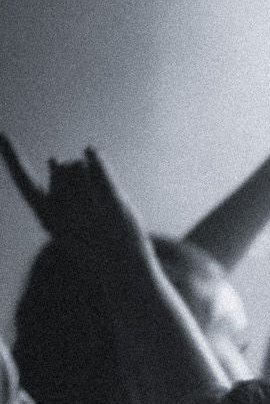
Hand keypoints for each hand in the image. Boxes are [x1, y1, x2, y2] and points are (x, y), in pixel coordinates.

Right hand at [1, 138, 147, 268]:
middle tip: (89, 206)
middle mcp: (62, 209)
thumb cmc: (88, 246)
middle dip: (74, 175)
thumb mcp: (63, 222)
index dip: (11, 156)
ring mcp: (87, 203)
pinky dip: (94, 155)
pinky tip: (90, 150)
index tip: (0, 133)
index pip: (23, 180)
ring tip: (100, 205)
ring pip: (79, 165)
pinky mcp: (111, 199)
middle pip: (62, 167)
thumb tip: (52, 159)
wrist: (122, 270)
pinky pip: (97, 165)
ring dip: (90, 174)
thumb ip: (54, 193)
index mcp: (46, 216)